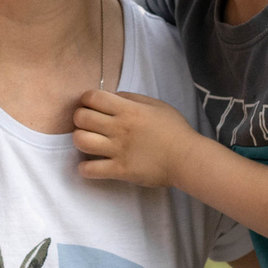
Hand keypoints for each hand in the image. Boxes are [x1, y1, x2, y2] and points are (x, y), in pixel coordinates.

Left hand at [71, 88, 196, 188]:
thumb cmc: (175, 130)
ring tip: (89, 143)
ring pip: (81, 141)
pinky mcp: (120, 170)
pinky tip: (92, 165)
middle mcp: (119, 128)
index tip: (90, 105)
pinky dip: (85, 168)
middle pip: (81, 118)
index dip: (86, 99)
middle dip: (80, 118)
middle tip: (88, 124)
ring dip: (81, 140)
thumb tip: (111, 97)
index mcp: (128, 110)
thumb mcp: (156, 105)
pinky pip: (89, 170)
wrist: (187, 158)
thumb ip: (132, 98)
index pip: (92, 97)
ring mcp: (118, 150)